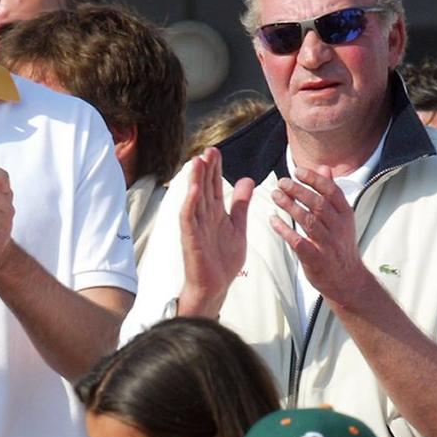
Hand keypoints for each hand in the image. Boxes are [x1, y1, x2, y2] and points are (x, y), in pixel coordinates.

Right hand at [178, 148, 253, 316]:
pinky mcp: (191, 238)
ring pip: (195, 199)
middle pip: (204, 188)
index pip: (213, 186)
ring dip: (195, 180)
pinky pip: (189, 218)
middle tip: (208, 150)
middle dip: (205, 170)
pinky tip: (194, 190)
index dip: (215, 169)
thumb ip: (240, 204)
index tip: (215, 151)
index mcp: (215, 213)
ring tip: (198, 162)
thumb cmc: (223, 259)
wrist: (216, 286)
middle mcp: (203, 217)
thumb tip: (248, 180)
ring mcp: (196, 227)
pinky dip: (190, 203)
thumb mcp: (238, 226)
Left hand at [269, 166, 368, 306]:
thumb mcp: (342, 217)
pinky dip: (284, 230)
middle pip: (318, 204)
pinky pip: (298, 242)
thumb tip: (324, 168)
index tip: (297, 170)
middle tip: (281, 182)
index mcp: (345, 215)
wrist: (348, 280)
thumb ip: (330, 193)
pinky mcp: (316, 259)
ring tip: (275, 195)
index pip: (332, 192)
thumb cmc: (339, 244)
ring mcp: (328, 244)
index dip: (314, 180)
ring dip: (290, 206)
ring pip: (308, 221)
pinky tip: (272, 220)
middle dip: (299, 190)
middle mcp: (338, 228)